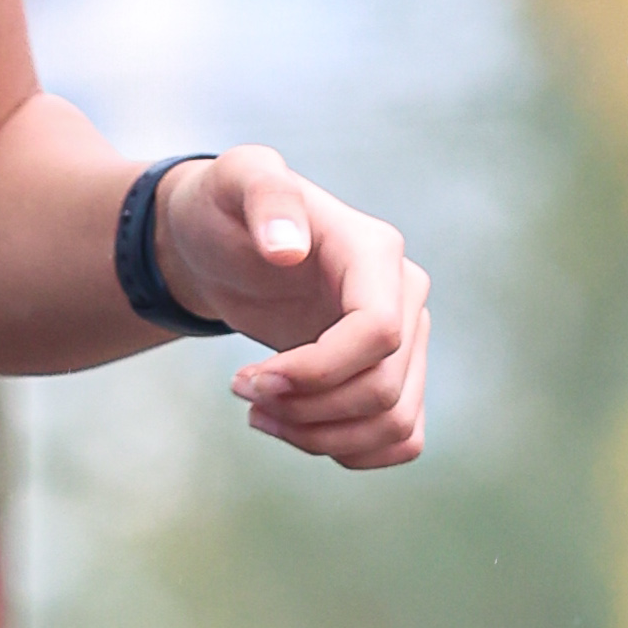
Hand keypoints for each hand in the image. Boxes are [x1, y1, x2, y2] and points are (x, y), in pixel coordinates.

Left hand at [155, 144, 428, 470]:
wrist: (220, 241)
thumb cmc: (224, 207)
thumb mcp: (233, 178)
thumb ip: (265, 193)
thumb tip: (288, 247)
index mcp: (375, 251)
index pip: (378, 334)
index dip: (317, 373)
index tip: (247, 380)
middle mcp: (405, 294)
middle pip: (383, 389)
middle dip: (306, 409)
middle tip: (242, 392)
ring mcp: (407, 337)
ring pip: (395, 423)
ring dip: (321, 437)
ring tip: (258, 416)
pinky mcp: (393, 372)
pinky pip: (400, 436)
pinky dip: (348, 450)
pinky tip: (291, 428)